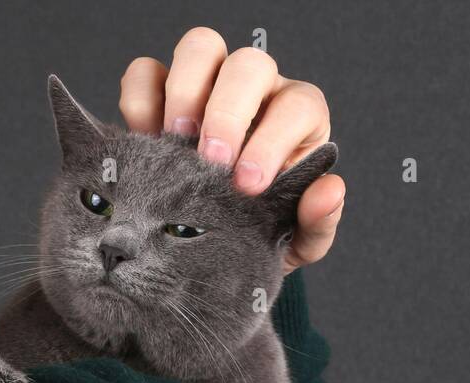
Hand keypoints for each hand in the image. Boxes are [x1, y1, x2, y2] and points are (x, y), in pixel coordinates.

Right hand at [118, 27, 343, 273]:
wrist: (220, 246)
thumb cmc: (264, 233)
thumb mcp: (296, 241)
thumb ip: (318, 222)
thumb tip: (328, 190)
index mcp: (297, 119)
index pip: (296, 106)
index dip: (273, 139)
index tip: (249, 184)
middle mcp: (256, 92)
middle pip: (247, 64)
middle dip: (227, 112)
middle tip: (212, 162)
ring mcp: (207, 87)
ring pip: (199, 49)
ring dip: (184, 93)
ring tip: (173, 141)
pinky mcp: (161, 96)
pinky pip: (146, 72)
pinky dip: (140, 99)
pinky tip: (145, 141)